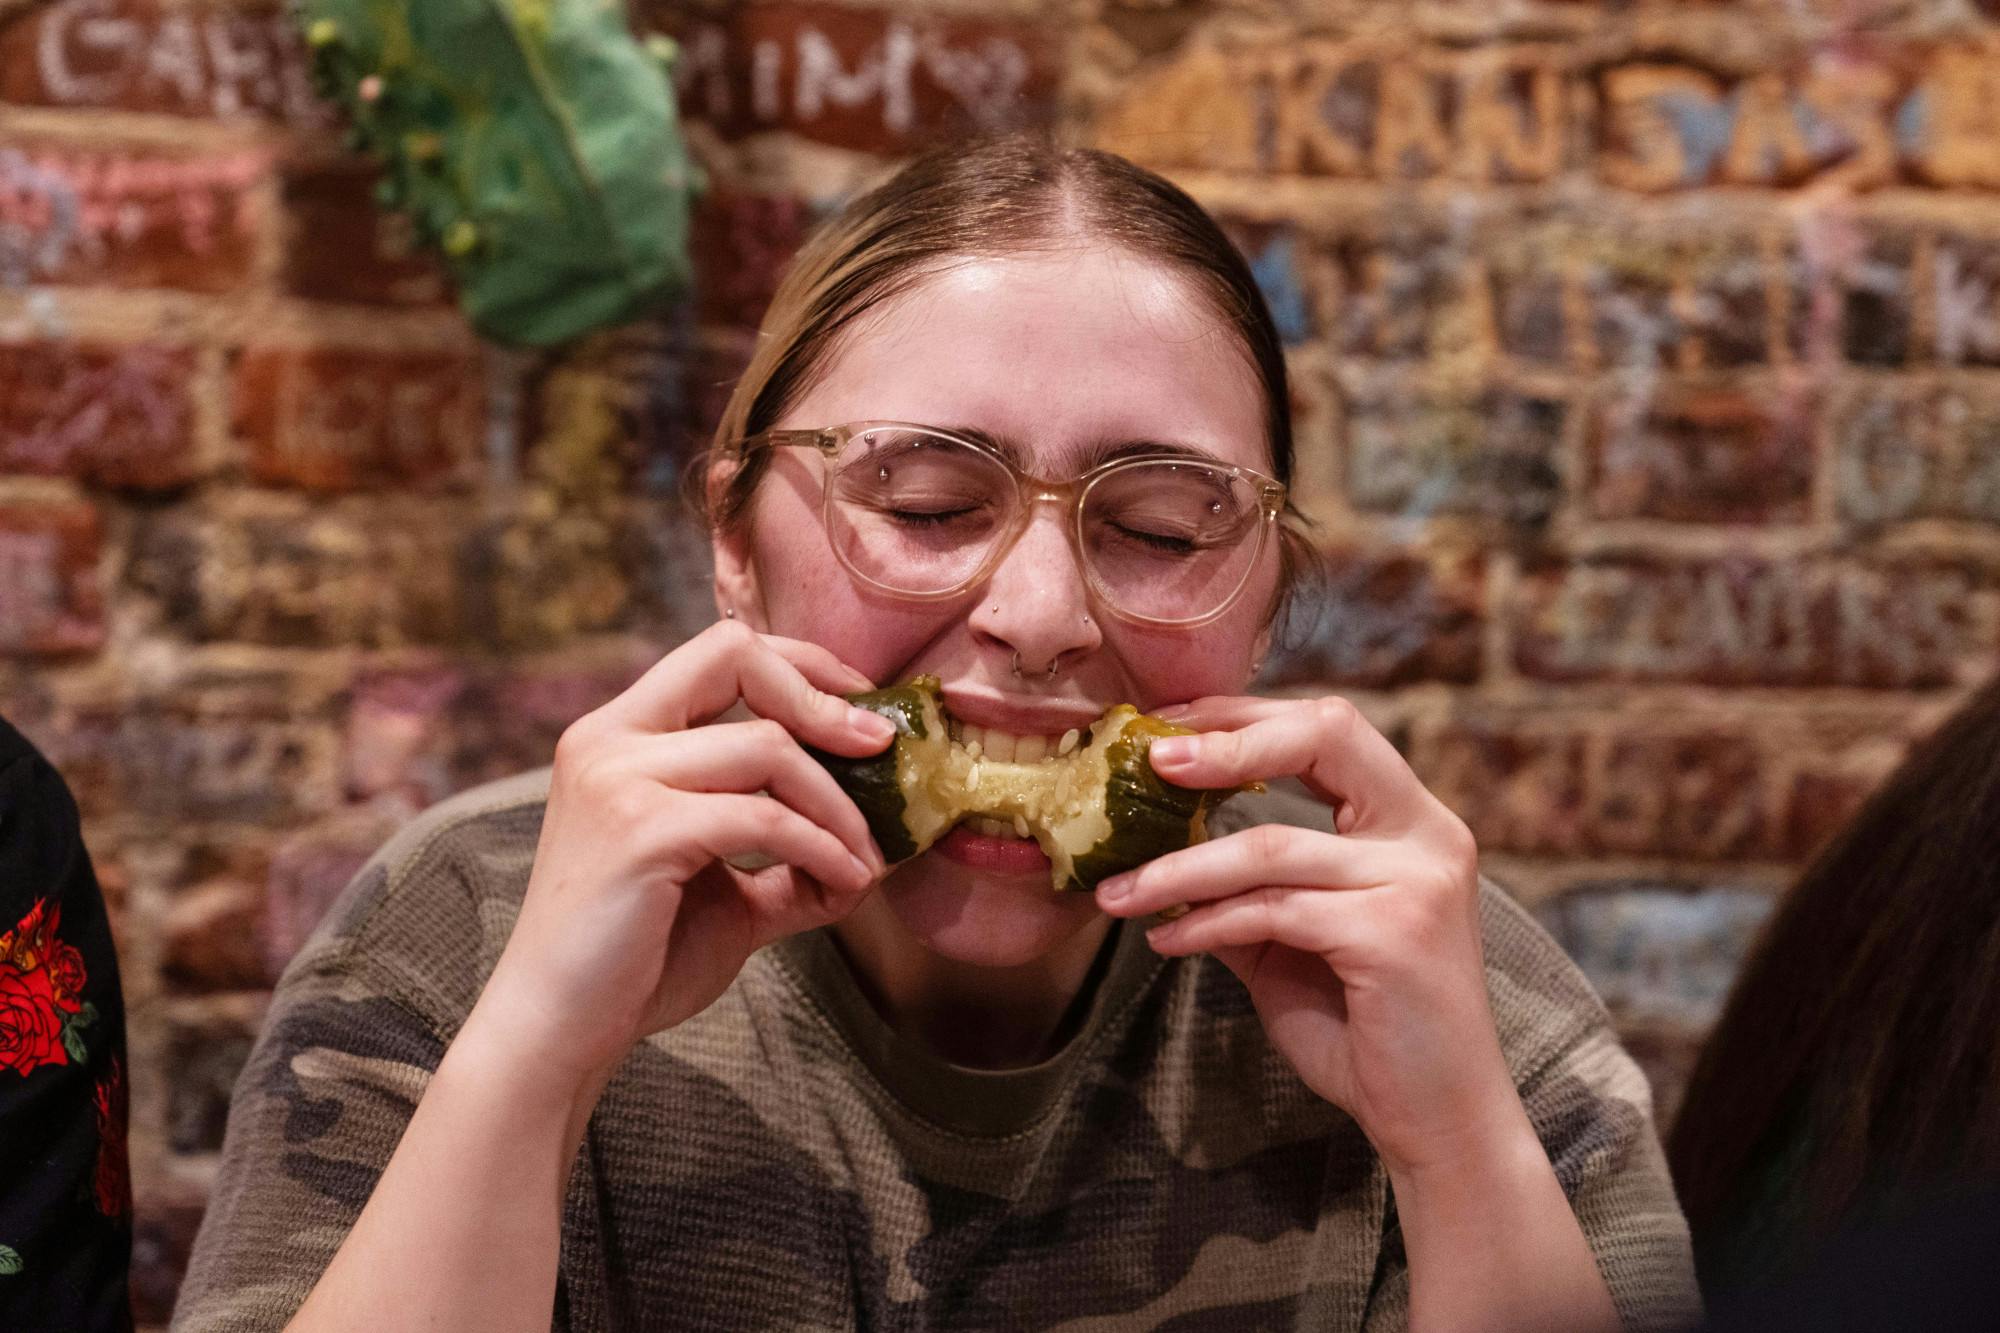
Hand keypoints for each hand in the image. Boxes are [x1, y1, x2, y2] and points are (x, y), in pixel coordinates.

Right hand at [476, 621, 893, 1091]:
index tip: (859, 709)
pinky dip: (823, 848)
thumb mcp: (726, 887)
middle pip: (736, 659)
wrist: (560, 1030)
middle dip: (823, 699)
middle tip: (881, 751)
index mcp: (619, 734)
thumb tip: (876, 850)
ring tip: (866, 858)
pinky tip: (845, 883)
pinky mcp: (642, 832)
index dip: (800, 666)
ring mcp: (618, 780)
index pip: (719, 650)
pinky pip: (765, 818)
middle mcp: (608, 739)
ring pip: (767, 746)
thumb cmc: (636, 958)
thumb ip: (789, 854)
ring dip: (838, 804)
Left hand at [1094, 695, 1523, 1177]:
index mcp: (1411, 820)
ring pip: (1269, 845)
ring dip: (1177, 869)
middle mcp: (1427, 834)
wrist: (1436, 1120)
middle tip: (1148, 759)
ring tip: (1116, 892)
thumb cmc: (1368, 1029)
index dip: (1246, 716)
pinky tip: (1164, 939)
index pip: (1329, 727)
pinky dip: (1205, 923)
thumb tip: (1159, 852)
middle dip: (1228, 740)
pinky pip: (1271, 911)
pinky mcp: (1393, 935)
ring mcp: (1417, 881)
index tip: (1169, 725)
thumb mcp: (1294, 942)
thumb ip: (1247, 890)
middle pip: (1326, 735)